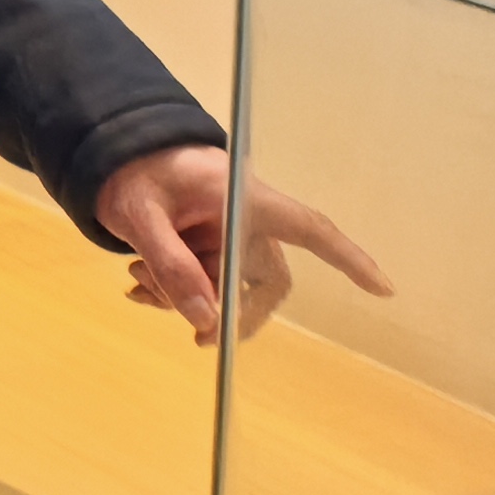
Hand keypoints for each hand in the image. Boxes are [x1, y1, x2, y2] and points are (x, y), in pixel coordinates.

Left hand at [92, 143, 389, 345]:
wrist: (111, 156)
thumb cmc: (133, 170)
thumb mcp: (140, 214)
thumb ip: (169, 263)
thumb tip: (205, 319)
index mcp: (244, 198)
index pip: (308, 228)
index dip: (348, 257)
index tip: (383, 287)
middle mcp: (246, 221)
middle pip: (265, 282)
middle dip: (233, 312)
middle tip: (200, 338)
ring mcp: (229, 237)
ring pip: (227, 290)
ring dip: (185, 298)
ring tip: (138, 279)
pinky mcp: (209, 250)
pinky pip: (205, 287)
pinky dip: (174, 293)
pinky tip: (140, 285)